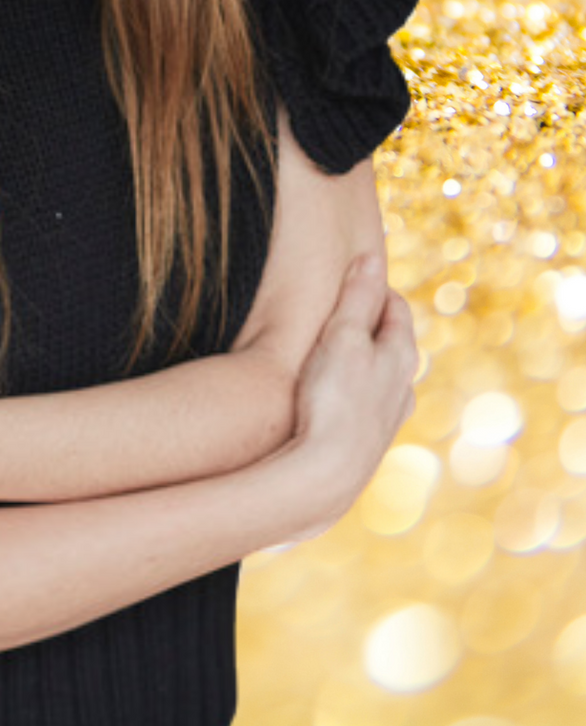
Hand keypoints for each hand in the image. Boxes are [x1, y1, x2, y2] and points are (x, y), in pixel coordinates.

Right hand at [285, 251, 417, 536]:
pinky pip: (364, 402)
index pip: (395, 308)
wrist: (327, 474)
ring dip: (362, 357)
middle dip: (369, 321)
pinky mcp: (368, 440)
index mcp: (401, 355)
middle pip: (391, 341)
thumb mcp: (342, 336)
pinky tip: (333, 396)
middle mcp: (402, 386)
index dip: (374, 287)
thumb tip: (370, 256)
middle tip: (340, 305)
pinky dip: (352, 388)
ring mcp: (387, 416)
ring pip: (380, 375)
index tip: (352, 275)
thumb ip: (357, 296)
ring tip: (334, 349)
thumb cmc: (333, 398)